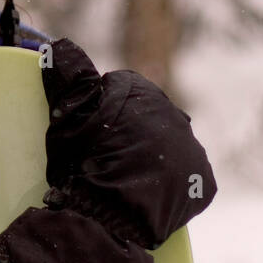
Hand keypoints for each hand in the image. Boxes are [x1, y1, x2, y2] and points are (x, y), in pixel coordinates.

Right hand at [40, 38, 216, 249]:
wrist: (109, 218)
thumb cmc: (83, 163)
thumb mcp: (66, 116)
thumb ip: (68, 75)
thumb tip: (60, 44)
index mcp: (144, 94)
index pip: (120, 88)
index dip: (99, 108)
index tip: (86, 130)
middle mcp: (176, 117)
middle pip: (146, 116)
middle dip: (127, 130)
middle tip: (100, 155)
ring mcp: (192, 152)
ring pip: (165, 145)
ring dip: (148, 155)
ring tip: (121, 176)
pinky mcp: (202, 184)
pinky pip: (183, 176)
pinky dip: (167, 182)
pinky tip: (144, 192)